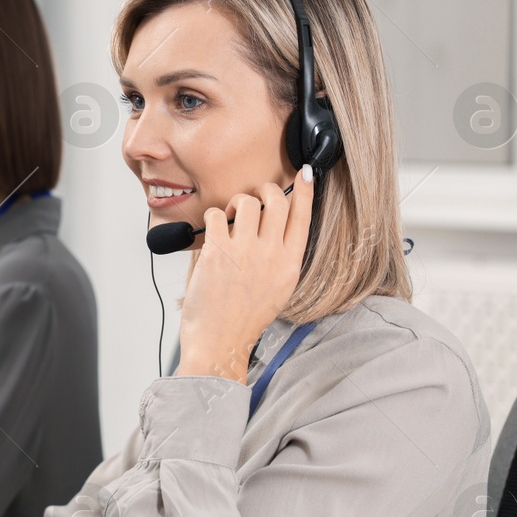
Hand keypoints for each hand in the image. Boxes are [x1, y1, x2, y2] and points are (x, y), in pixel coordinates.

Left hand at [177, 166, 314, 382]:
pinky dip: (213, 216)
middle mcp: (271, 255)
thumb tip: (272, 225)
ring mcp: (245, 252)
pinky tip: (212, 228)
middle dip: (265, 189)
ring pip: (248, 202)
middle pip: (277, 200)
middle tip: (255, 195)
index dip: (304, 190)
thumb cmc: (244, 318)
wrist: (220, 342)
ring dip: (237, 202)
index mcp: (290, 264)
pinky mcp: (217, 252)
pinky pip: (217, 215)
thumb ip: (278, 258)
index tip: (303, 173)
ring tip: (231, 216)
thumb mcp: (277, 289)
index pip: (303, 216)